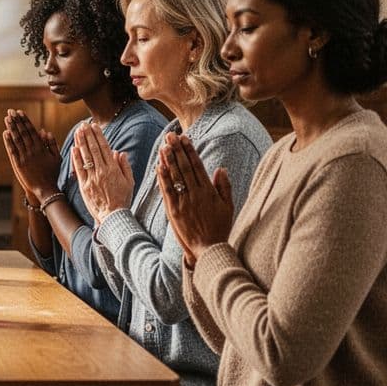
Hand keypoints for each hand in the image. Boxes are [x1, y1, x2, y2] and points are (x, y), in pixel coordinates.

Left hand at [2, 109, 61, 203]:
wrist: (45, 188)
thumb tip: (44, 131)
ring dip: (11, 128)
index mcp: (41, 148)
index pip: (32, 130)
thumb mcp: (57, 157)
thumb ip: (52, 144)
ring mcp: (24, 157)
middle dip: (16, 121)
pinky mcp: (18, 164)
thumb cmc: (52, 173)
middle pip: (23, 132)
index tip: (20, 112)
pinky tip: (5, 133)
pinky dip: (8, 141)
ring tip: (7, 118)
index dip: (25, 121)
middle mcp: (32, 150)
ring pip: (17, 139)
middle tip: (10, 111)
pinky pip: (12, 150)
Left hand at [72, 122, 133, 221]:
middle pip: (93, 149)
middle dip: (88, 135)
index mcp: (114, 170)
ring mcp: (92, 178)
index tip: (94, 126)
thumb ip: (125, 166)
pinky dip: (76, 158)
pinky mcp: (84, 186)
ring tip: (77, 132)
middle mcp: (102, 172)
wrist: (113, 216)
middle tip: (83, 125)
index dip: (98, 136)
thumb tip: (119, 152)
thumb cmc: (123, 199)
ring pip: (85, 157)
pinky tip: (73, 148)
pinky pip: (78, 169)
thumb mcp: (129, 182)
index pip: (105, 148)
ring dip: (81, 143)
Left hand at [156, 132, 232, 266]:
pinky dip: (163, 178)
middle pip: (184, 167)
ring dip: (169, 160)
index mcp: (209, 191)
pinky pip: (167, 191)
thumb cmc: (220, 228)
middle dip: (177, 150)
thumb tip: (220, 168)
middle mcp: (196, 194)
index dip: (190, 151)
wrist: (209, 249)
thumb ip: (224, 187)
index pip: (197, 166)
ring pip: (175, 177)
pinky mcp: (173, 211)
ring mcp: (184, 202)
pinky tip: (159, 166)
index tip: (184, 138)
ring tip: (163, 146)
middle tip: (170, 136)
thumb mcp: (228, 206)